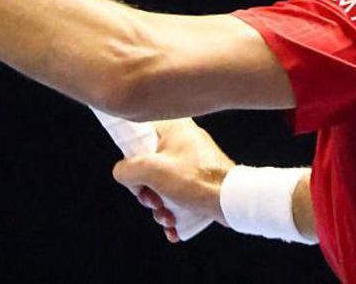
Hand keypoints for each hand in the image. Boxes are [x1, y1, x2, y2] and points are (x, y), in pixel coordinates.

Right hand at [112, 118, 234, 242]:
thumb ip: (127, 169)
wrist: (232, 200)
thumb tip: (123, 174)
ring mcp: (194, 162)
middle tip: (153, 201)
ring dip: (160, 206)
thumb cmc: (196, 180)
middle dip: (147, 191)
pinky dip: (174, 210)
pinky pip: (179, 193)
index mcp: (174, 129)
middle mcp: (184, 142)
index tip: (135, 175)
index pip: (141, 135)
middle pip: (149, 166)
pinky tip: (174, 226)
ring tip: (167, 217)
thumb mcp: (152, 170)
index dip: (132, 157)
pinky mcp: (201, 181)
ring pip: (163, 184)